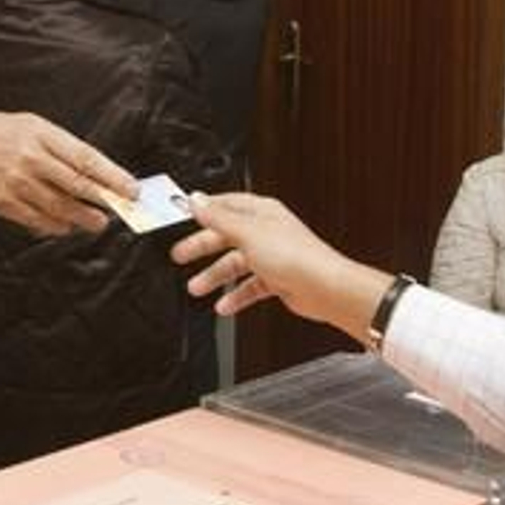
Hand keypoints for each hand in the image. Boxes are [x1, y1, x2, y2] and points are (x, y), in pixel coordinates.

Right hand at [0, 110, 135, 235]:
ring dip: (83, 218)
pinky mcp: (5, 202)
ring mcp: (17, 183)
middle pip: (76, 184)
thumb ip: (65, 149)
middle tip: (120, 209)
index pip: (86, 158)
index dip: (112, 176)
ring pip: (59, 207)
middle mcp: (31, 159)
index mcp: (43, 135)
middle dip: (104, 200)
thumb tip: (96, 173)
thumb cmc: (1, 133)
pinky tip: (67, 226)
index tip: (130, 188)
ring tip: (97, 222)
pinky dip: (56, 226)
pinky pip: (37, 219)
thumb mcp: (36, 127)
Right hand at [170, 192, 390, 340]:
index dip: (204, 210)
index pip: (226, 205)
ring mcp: (273, 256)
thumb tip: (196, 199)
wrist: (324, 287)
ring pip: (236, 264)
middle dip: (202, 247)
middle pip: (226, 236)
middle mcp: (267, 231)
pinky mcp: (278, 279)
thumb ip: (218, 218)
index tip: (183, 216)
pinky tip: (224, 305)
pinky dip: (236, 295)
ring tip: (196, 287)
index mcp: (261, 212)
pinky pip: (250, 286)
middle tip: (180, 256)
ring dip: (215, 276)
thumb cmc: (295, 256)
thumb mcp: (247, 232)